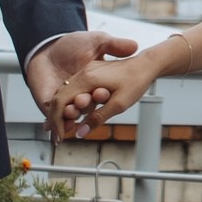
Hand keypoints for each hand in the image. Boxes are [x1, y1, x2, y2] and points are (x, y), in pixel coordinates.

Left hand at [25, 30, 137, 137]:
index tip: (102, 92)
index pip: (98, 93)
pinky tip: (54, 117)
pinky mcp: (47, 100)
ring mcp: (63, 97)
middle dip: (84, 105)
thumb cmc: (71, 42)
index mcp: (91, 81)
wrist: (47, 45)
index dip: (101, 95)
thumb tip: (134, 45)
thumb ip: (115, 44)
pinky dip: (52, 117)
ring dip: (70, 114)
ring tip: (71, 110)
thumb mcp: (98, 40)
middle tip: (82, 100)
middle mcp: (78, 91)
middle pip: (83, 105)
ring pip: (68, 110)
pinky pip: (51, 112)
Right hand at [48, 50, 167, 139]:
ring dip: (60, 110)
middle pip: (59, 97)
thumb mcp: (119, 104)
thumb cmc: (136, 82)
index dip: (57, 121)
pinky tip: (71, 113)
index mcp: (87, 79)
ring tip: (62, 127)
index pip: (61, 102)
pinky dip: (68, 102)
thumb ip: (98, 118)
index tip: (60, 136)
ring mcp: (86, 71)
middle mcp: (83, 73)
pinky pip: (72, 88)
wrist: (146, 65)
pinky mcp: (90, 72)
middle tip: (58, 135)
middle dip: (55, 117)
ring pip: (64, 92)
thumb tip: (80, 132)